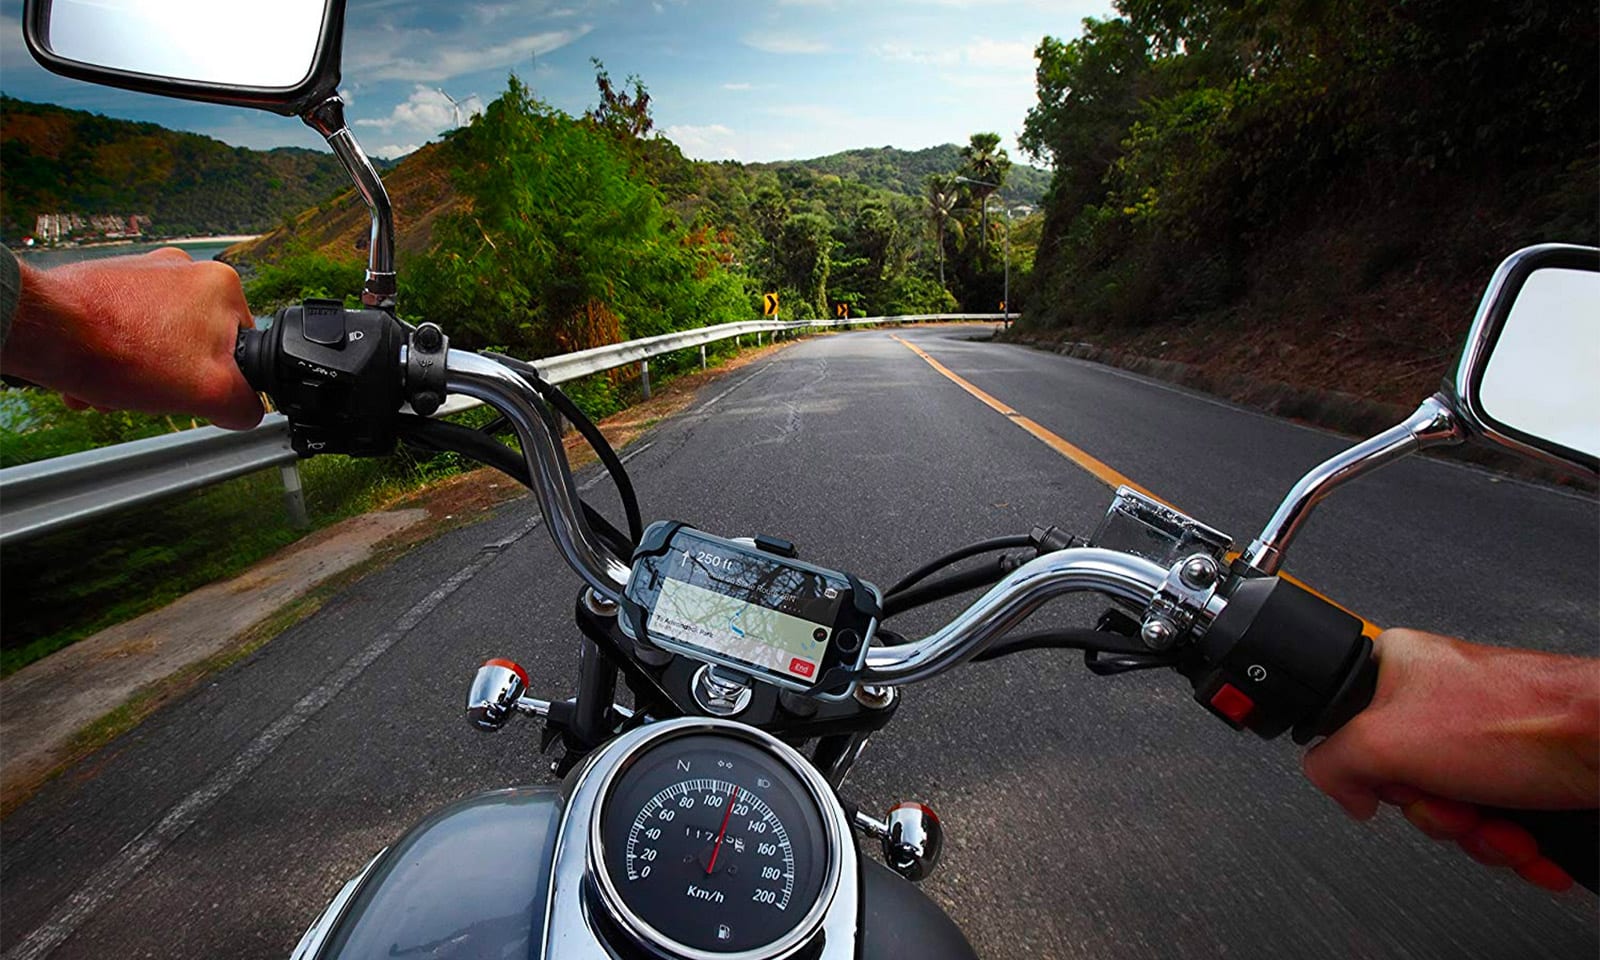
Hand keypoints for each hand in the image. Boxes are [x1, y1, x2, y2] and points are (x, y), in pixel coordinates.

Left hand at [2, 247, 262, 428]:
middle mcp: (186, 269)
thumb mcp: (208, 392)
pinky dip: (114, 355)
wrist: (45, 330)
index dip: (217, 380)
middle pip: (195, 346)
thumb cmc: (119, 350)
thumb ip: (244, 403)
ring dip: (137, 372)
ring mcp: (145, 273)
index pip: (241, 349)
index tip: (189, 391)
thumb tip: (248, 408)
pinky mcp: (110, 282)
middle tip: (147, 392)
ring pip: (158, 340)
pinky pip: (127, 328)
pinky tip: (97, 372)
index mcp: (223, 286)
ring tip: (114, 386)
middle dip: (168, 378)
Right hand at [1302, 628, 1598, 890]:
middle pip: (1402, 782)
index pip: (1344, 730)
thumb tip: (1334, 785)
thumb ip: (1329, 761)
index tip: (1389, 784)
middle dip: (1434, 814)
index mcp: (1395, 668)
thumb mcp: (1384, 741)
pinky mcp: (1520, 769)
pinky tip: (1526, 838)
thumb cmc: (1522, 722)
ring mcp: (1481, 735)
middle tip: (1453, 804)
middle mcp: (1437, 698)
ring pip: (1450, 809)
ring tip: (1501, 824)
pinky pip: (1493, 819)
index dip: (1368, 771)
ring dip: (1477, 836)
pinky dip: (1510, 841)